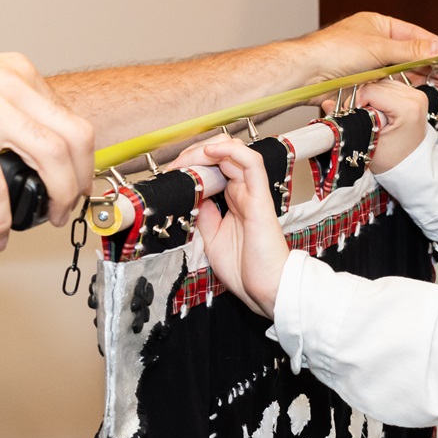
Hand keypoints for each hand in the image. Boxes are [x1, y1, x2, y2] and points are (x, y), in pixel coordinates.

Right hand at [0, 35, 94, 249]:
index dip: (81, 160)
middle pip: (74, 138)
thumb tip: (27, 141)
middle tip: (68, 206)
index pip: (70, 119)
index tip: (75, 183)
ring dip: (56, 198)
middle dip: (80, 180)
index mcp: (18, 74)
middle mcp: (11, 85)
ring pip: (50, 159)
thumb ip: (4, 104)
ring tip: (45, 220)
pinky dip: (0, 216)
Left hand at [174, 136, 291, 318]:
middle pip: (221, 153)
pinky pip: (251, 163)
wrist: (266, 288)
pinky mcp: (260, 197)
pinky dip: (230, 151)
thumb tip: (191, 196)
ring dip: (206, 149)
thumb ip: (203, 215)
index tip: (171, 173)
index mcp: (234, 200)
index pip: (214, 167)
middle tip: (175, 166)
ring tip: (187, 159)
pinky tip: (209, 153)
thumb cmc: (245, 269)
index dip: (191, 163)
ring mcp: (252, 192)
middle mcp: (244, 191)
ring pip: (234, 151)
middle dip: (194, 153)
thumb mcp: (211, 238)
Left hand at [296, 11, 437, 86]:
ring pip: (400, 71)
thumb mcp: (379, 48)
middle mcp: (374, 43)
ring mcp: (368, 63)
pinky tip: (416, 92)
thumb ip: (412, 50)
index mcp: (378, 25)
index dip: (434, 45)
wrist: (305, 74)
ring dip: (419, 77)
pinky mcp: (362, 81)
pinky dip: (402, 88)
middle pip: (409, 54)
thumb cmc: (334, 51)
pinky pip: (388, 84)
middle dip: (431, 64)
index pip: (413, 34)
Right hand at [355, 76, 430, 173]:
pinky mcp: (414, 95)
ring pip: (381, 84)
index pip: (371, 90)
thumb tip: (327, 104)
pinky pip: (389, 87)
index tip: (351, 116)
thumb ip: (347, 122)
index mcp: (408, 108)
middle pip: (376, 84)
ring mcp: (416, 94)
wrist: (411, 166)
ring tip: (370, 117)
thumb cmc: (393, 160)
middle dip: (363, 99)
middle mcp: (415, 97)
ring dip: (371, 98)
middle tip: (359, 118)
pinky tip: (378, 113)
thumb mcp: (367, 143)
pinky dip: (379, 97)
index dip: (355, 101)